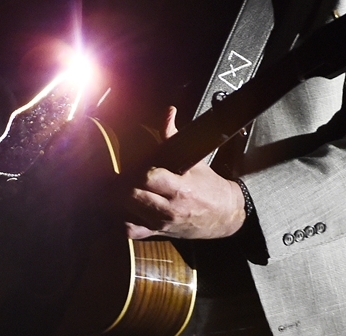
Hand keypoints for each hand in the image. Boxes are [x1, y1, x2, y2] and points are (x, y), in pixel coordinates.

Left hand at [122, 107, 246, 239]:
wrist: (224, 215)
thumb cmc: (208, 186)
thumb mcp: (194, 161)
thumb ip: (173, 137)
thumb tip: (168, 113)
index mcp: (179, 188)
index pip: (148, 178)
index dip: (137, 169)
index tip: (135, 165)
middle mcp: (169, 208)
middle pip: (133, 195)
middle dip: (124, 183)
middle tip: (122, 176)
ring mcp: (162, 223)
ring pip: (128, 214)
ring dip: (121, 200)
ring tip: (121, 190)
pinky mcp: (158, 233)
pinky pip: (132, 232)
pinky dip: (123, 220)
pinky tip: (124, 208)